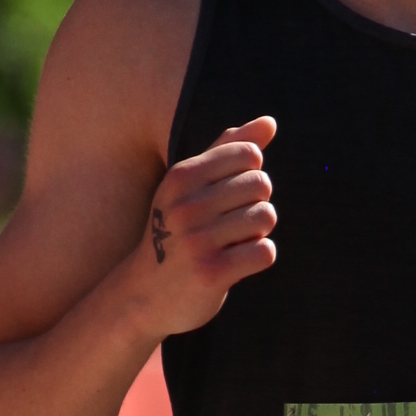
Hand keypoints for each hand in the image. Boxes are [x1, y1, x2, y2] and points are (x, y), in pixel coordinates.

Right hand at [139, 119, 276, 334]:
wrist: (145, 294)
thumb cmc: (175, 231)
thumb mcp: (191, 186)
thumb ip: (229, 149)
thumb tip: (270, 121)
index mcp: (181, 177)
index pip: (248, 154)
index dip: (251, 174)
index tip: (231, 194)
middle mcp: (186, 206)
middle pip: (261, 185)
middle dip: (257, 203)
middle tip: (233, 223)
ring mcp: (197, 241)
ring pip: (266, 217)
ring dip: (258, 232)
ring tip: (234, 242)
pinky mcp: (212, 273)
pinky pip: (265, 252)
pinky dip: (259, 256)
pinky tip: (238, 262)